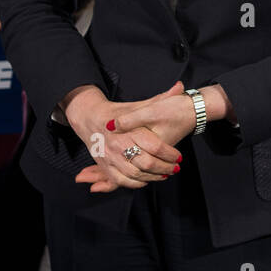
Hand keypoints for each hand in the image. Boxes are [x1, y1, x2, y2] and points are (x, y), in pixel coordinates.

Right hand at [66, 83, 185, 193]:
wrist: (90, 118)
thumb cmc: (118, 111)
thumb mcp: (138, 105)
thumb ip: (160, 99)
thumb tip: (180, 87)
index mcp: (130, 130)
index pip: (156, 147)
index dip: (170, 154)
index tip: (179, 156)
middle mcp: (119, 145)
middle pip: (148, 163)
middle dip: (165, 167)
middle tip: (175, 167)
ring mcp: (110, 157)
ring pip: (136, 175)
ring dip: (153, 177)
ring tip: (165, 174)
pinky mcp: (105, 166)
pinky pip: (122, 181)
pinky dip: (136, 183)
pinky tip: (146, 180)